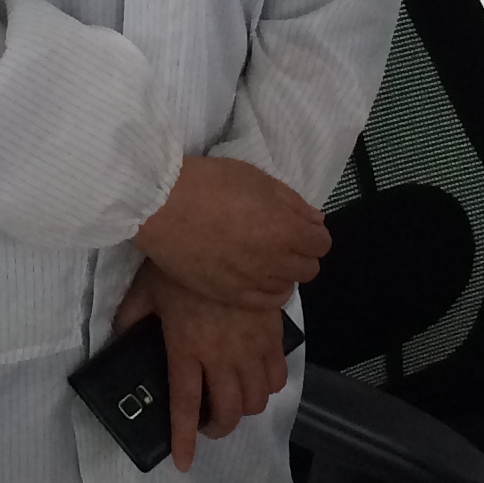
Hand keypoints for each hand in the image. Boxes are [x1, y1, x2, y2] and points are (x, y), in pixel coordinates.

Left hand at [114, 269, 291, 471]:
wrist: (222, 235)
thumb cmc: (177, 263)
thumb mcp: (145, 290)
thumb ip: (131, 318)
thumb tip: (119, 337)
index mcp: (187, 350)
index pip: (187, 405)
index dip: (185, 438)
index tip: (184, 463)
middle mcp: (222, 357)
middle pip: (229, 412)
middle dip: (219, 428)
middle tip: (209, 423)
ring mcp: (251, 347)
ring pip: (256, 400)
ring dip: (244, 409)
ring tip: (231, 400)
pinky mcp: (272, 333)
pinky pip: (278, 375)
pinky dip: (269, 387)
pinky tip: (257, 380)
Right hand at [131, 154, 329, 309]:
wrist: (162, 206)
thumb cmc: (209, 183)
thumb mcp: (256, 179)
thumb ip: (292, 202)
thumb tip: (316, 220)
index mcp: (286, 228)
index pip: (321, 243)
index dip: (312, 233)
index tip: (298, 226)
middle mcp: (275, 260)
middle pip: (309, 268)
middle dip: (301, 253)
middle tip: (280, 240)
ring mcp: (253, 282)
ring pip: (288, 287)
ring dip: (283, 272)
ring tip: (263, 258)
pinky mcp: (231, 296)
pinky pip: (267, 303)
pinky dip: (268, 291)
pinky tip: (256, 277)